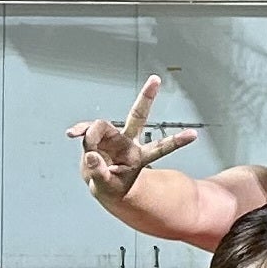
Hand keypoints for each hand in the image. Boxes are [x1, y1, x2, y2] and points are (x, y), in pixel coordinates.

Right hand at [69, 75, 198, 198]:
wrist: (101, 184)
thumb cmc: (111, 187)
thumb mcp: (106, 188)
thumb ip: (99, 173)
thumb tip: (91, 155)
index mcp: (139, 158)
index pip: (160, 148)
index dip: (176, 141)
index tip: (194, 135)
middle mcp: (129, 143)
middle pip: (138, 116)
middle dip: (146, 97)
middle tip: (156, 79)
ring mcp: (114, 138)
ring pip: (101, 127)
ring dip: (91, 137)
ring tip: (88, 155)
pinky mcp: (98, 137)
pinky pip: (87, 129)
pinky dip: (80, 130)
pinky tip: (72, 133)